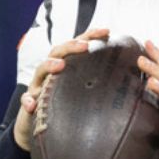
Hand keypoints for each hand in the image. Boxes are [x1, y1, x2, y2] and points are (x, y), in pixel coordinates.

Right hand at [14, 27, 111, 150]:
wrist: (38, 127)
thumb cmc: (66, 108)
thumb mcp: (84, 93)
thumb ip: (100, 83)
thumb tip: (131, 78)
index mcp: (66, 68)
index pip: (77, 47)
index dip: (90, 36)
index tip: (107, 31)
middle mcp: (50, 74)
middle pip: (57, 53)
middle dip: (70, 47)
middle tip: (85, 45)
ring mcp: (38, 88)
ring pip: (39, 72)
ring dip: (48, 66)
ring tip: (59, 65)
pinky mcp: (29, 105)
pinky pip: (26, 101)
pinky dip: (28, 101)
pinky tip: (31, 104)